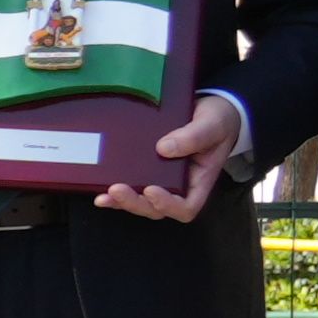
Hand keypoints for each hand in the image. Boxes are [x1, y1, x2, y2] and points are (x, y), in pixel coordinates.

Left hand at [95, 96, 243, 227]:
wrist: (211, 109)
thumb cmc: (218, 120)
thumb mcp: (212, 125)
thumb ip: (194, 136)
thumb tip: (164, 148)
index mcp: (199, 181)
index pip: (186, 207)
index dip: (168, 205)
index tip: (153, 190)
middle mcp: (179, 185)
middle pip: (157, 208)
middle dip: (136, 203)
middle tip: (117, 190)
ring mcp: (162, 179)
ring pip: (141, 201)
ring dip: (122, 201)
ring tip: (105, 194)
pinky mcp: (147, 169)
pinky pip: (132, 185)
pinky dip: (115, 191)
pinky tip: (99, 188)